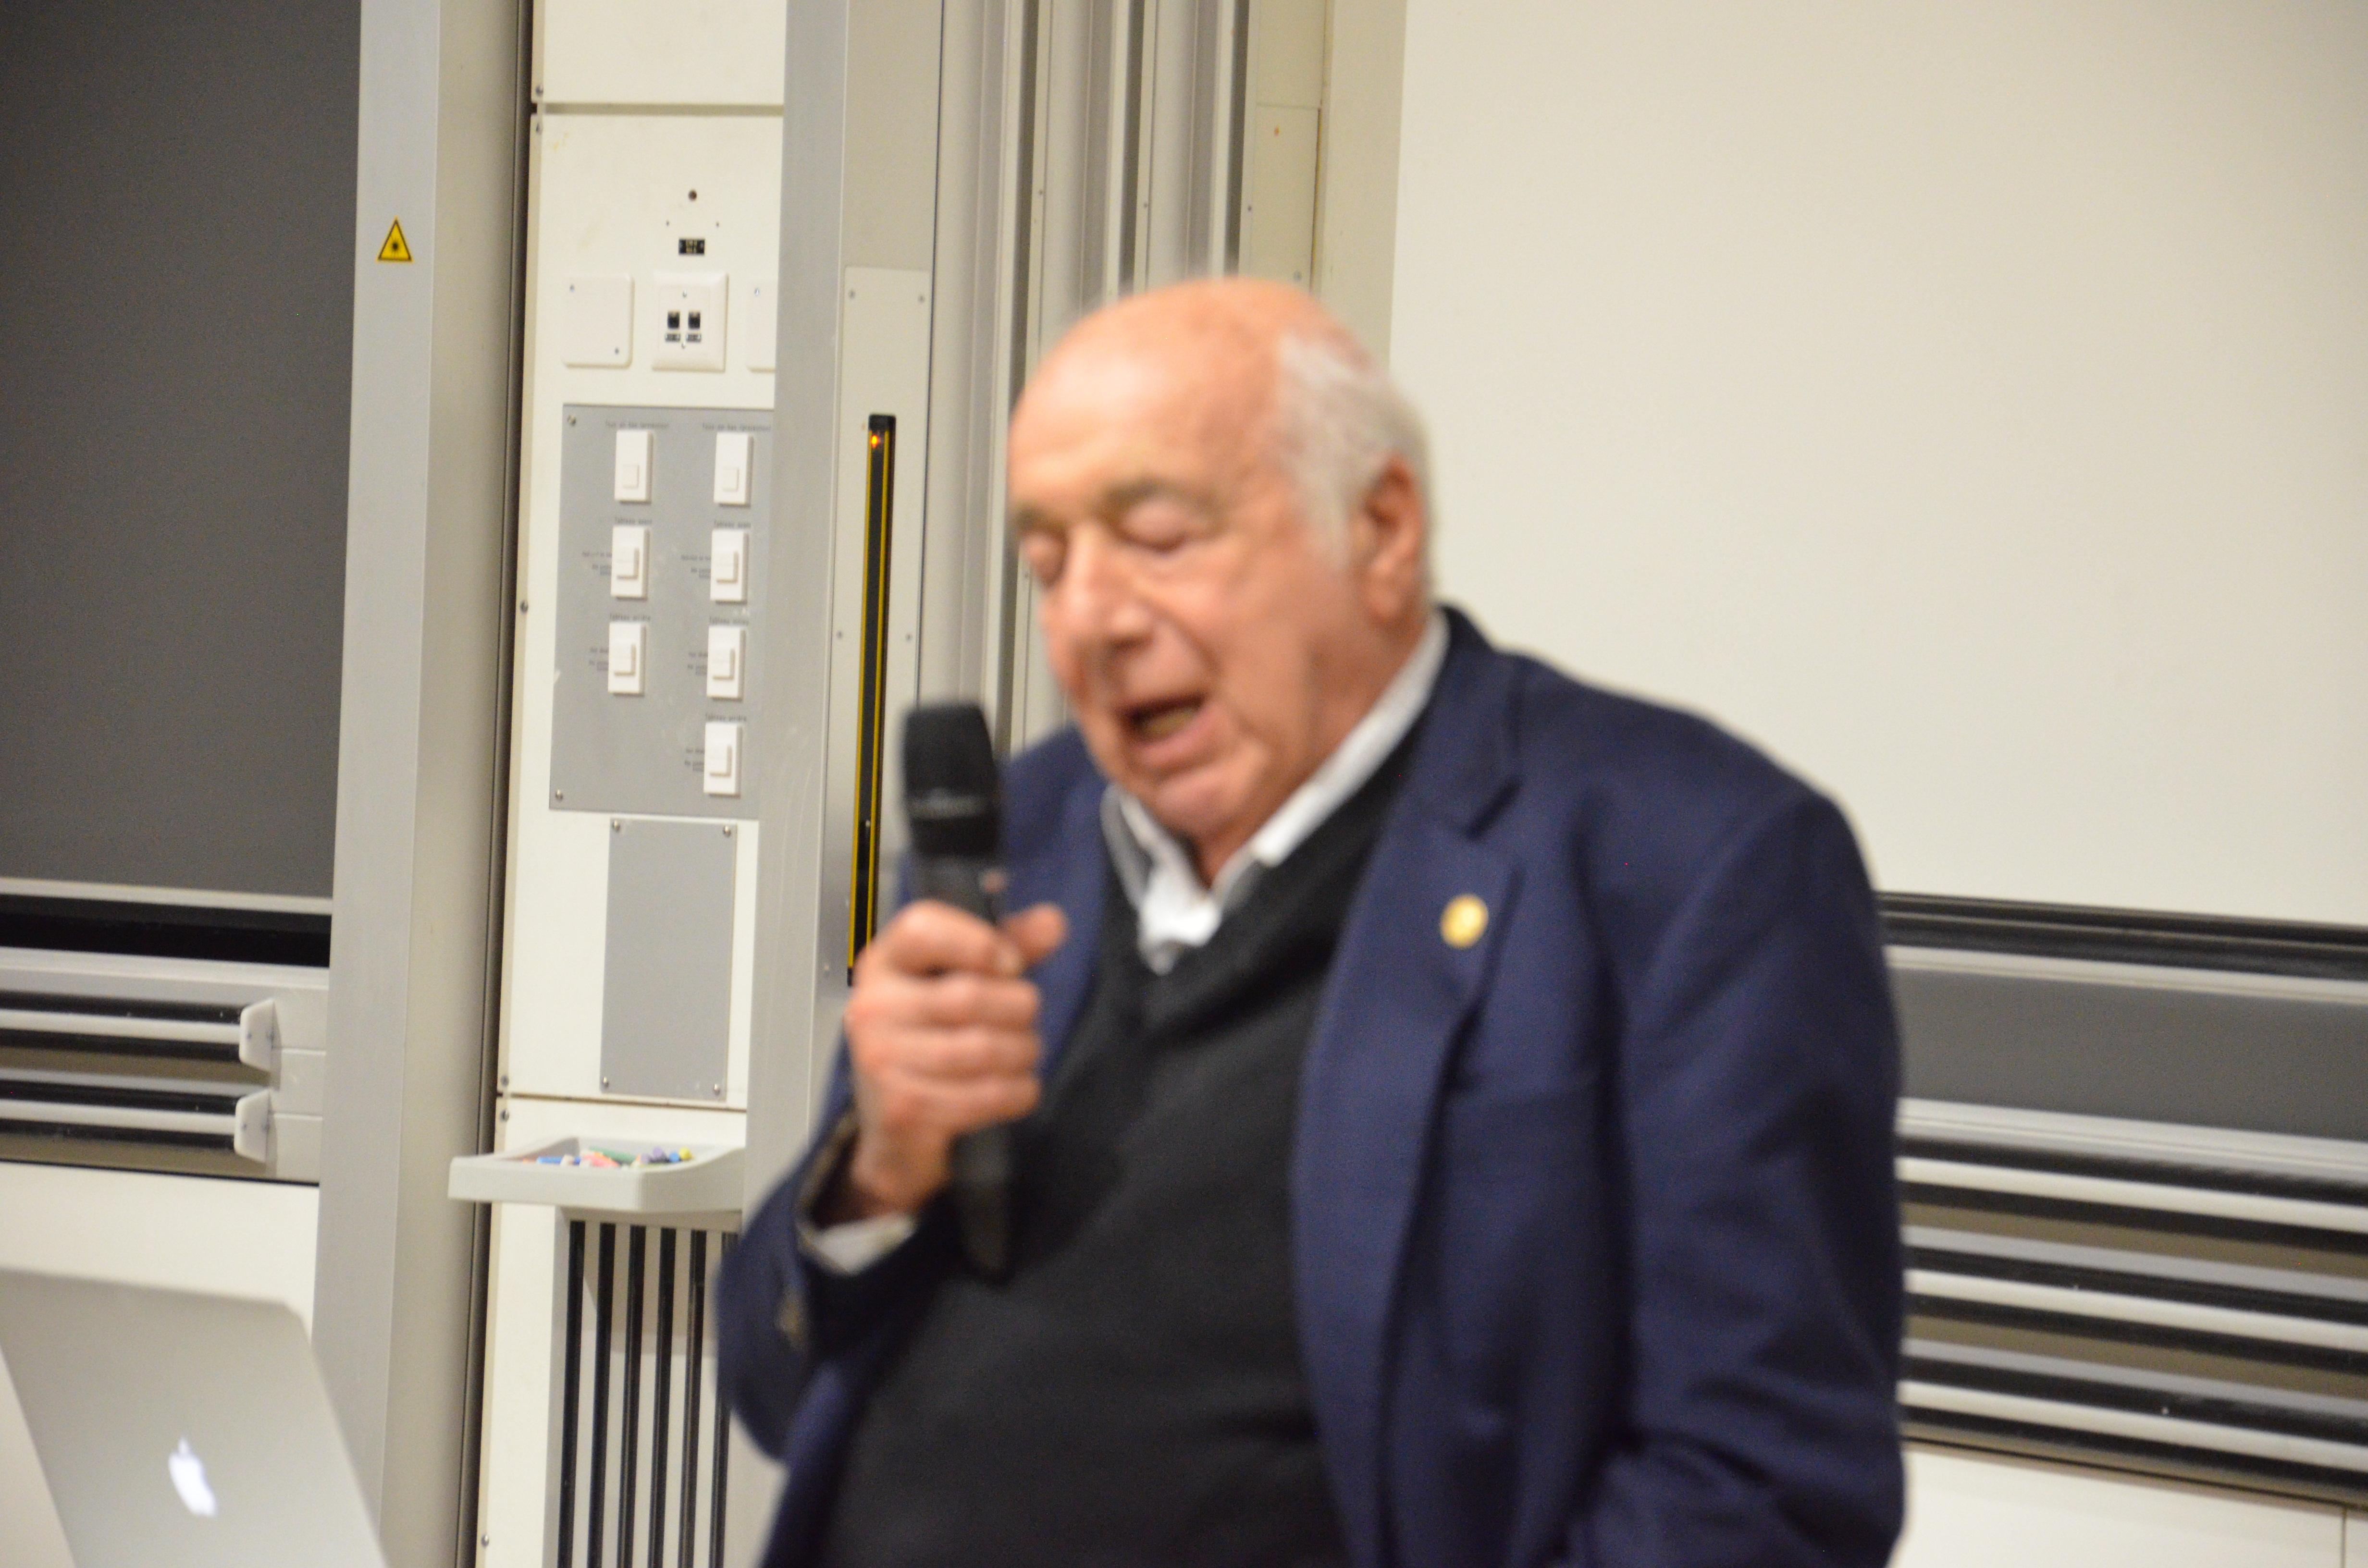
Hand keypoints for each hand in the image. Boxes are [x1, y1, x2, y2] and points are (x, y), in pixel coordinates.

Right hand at [831, 900, 1070, 1219]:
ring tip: (1024, 1051)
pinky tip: (1018, 1086)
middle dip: (1020, 1007)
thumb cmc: (934, 1035)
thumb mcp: (968, 976)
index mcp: (886, 961)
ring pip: (983, 1048)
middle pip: (969, 995)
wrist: (896, 1120)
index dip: (980, 941)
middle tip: (1027, 1017)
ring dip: (1024, 1052)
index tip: (1011, 963)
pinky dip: (1018, 1092)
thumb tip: (1053, 922)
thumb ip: (1010, 944)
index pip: (923, 928)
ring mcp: (882, 1059)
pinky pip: (985, 1096)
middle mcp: (873, 1006)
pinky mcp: (903, 1108)